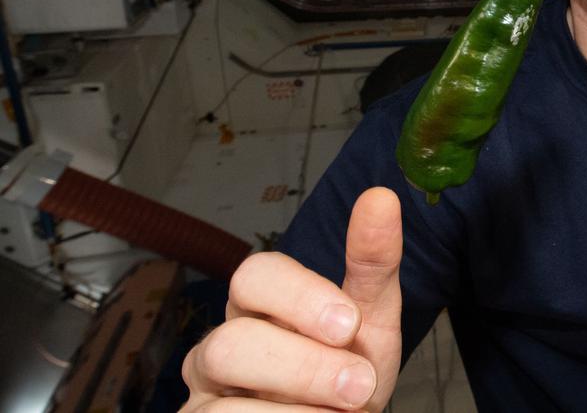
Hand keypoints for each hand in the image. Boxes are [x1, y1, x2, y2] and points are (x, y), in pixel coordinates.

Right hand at [181, 188, 403, 410]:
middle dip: (304, 367)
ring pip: (222, 401)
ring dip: (296, 408)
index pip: (254, 276)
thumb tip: (380, 197)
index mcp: (258, 305)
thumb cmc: (350, 372)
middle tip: (360, 384)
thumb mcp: (372, 318)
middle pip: (232, 342)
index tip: (350, 323)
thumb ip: (373, 263)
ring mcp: (204, 398)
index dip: (300, 297)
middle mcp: (220, 348)